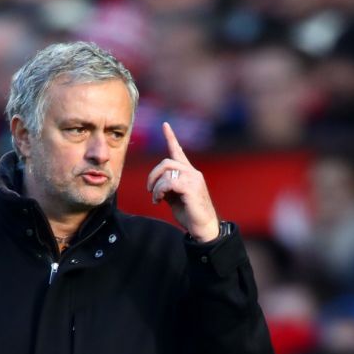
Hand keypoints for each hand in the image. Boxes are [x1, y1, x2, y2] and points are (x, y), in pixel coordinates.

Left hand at [147, 122, 218, 241]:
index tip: (165, 125)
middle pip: (167, 162)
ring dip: (156, 186)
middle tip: (149, 189)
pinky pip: (169, 183)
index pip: (179, 152)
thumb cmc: (190, 215)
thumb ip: (168, 188)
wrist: (204, 228)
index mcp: (189, 173)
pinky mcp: (191, 188)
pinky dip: (159, 191)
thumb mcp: (175, 198)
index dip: (171, 138)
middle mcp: (192, 173)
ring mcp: (193, 179)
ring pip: (166, 172)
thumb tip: (157, 186)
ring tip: (156, 198)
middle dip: (153, 175)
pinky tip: (159, 200)